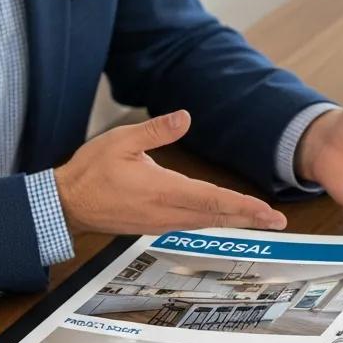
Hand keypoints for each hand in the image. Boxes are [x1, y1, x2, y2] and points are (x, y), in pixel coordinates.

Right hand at [55, 110, 286, 235]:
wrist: (65, 204)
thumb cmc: (90, 171)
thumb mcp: (121, 141)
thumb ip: (156, 130)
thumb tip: (185, 117)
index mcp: (163, 190)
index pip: (212, 199)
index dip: (243, 206)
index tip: (267, 211)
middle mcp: (167, 212)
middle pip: (217, 216)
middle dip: (250, 218)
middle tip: (278, 221)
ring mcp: (161, 222)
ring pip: (207, 222)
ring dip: (235, 221)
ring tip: (261, 219)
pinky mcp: (155, 225)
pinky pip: (193, 224)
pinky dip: (215, 220)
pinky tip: (227, 217)